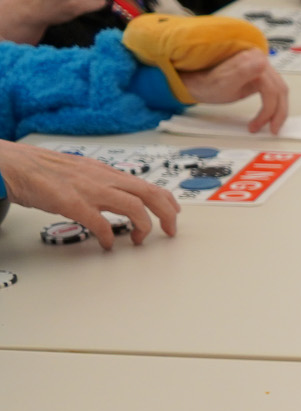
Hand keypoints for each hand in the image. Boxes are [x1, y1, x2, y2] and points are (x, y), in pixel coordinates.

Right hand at [0, 137, 177, 247]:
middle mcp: (102, 177)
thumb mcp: (79, 171)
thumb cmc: (41, 170)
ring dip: (143, 226)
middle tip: (170, 231)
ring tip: (140, 240)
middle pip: (149, 194)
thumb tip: (115, 197)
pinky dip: (108, 236)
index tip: (174, 212)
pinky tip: (107, 244)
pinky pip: (100, 223)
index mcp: (105, 171)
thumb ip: (99, 182)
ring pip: (134, 206)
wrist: (13, 165)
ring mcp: (89, 189)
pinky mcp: (72, 202)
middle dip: (166, 214)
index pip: (146, 184)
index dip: (166, 199)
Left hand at [182, 49, 290, 133]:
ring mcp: (263, 67)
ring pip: (280, 91)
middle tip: (272, 130)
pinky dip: (274, 104)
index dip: (268, 110)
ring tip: (270, 125)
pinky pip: (275, 90)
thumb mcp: (225, 81)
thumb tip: (261, 63)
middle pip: (280, 90)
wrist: (200, 83)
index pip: (271, 89)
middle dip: (277, 113)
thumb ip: (243, 71)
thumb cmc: (209, 84)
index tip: (260, 126)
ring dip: (278, 110)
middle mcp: (261, 60)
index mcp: (254, 60)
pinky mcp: (262, 75)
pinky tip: (269, 115)